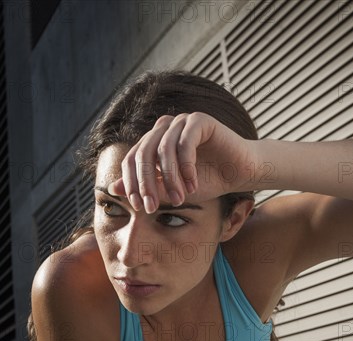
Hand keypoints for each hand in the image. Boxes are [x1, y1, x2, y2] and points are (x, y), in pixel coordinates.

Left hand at [107, 112, 257, 212]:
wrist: (239, 173)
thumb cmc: (207, 181)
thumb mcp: (172, 190)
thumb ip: (147, 187)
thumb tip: (113, 189)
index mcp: (153, 142)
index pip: (131, 160)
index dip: (132, 184)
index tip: (138, 207)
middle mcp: (163, 129)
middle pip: (143, 153)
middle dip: (146, 184)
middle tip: (152, 207)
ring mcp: (180, 122)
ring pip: (163, 150)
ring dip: (170, 179)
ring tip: (180, 199)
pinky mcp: (199, 120)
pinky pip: (185, 143)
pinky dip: (187, 167)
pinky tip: (193, 184)